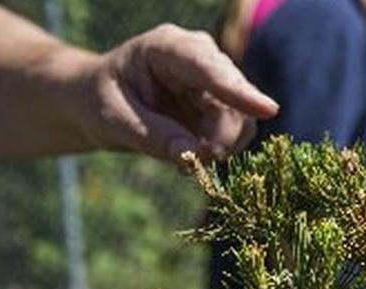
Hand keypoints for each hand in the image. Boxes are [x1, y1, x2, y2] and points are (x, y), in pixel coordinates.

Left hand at [67, 24, 278, 160]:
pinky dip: (219, 151)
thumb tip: (193, 156)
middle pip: (233, 98)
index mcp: (167, 47)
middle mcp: (199, 58)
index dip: (238, 91)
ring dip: (221, 147)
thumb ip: (152, 135)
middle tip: (195, 164)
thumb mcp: (113, 120)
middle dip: (221, 137)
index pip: (208, 68)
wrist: (97, 102)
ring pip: (242, 119)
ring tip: (186, 161)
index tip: (268, 110)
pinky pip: (237, 133)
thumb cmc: (98, 101)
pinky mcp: (221, 105)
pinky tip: (192, 155)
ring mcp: (214, 81)